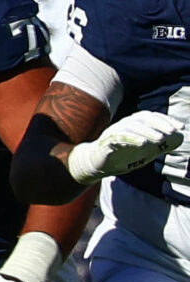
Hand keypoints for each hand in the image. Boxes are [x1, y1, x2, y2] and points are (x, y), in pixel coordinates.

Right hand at [67, 110, 184, 183]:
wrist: (100, 164)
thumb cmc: (124, 156)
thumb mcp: (147, 151)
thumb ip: (162, 145)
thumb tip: (180, 138)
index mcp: (135, 124)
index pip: (152, 117)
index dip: (167, 121)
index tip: (181, 127)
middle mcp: (125, 124)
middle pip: (143, 118)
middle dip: (159, 124)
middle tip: (172, 131)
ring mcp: (115, 131)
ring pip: (132, 126)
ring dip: (147, 131)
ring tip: (160, 139)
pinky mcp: (106, 141)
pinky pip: (119, 136)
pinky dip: (132, 138)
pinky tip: (143, 143)